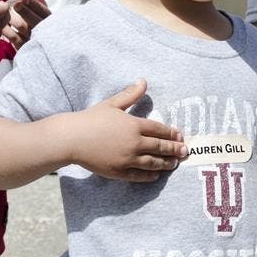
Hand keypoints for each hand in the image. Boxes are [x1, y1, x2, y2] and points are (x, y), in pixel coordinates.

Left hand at [3, 0, 50, 48]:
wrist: (46, 44)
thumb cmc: (40, 21)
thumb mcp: (41, 9)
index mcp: (49, 19)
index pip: (43, 11)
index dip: (33, 4)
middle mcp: (44, 30)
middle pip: (33, 20)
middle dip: (23, 11)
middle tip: (13, 4)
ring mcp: (35, 40)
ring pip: (22, 28)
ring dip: (11, 19)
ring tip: (3, 13)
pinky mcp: (26, 48)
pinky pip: (15, 39)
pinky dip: (7, 31)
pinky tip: (1, 25)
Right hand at [68, 80, 187, 181]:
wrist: (71, 138)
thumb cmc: (91, 119)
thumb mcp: (112, 104)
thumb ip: (130, 94)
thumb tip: (144, 81)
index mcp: (134, 125)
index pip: (159, 130)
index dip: (171, 134)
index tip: (180, 136)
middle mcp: (134, 143)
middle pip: (160, 147)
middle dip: (174, 149)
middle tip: (185, 152)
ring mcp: (126, 159)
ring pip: (152, 162)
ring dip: (166, 163)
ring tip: (175, 164)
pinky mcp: (118, 171)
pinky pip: (138, 175)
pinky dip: (149, 175)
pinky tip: (156, 174)